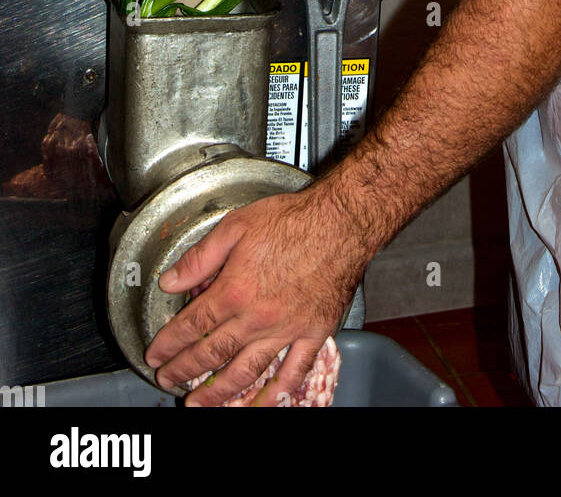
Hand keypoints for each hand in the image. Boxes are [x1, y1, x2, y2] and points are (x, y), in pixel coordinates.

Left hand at [143, 188, 363, 407]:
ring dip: (218, 392)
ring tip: (199, 403)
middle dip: (183, 371)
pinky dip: (275, 394)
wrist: (341, 223)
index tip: (156, 354)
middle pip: (212, 354)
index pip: (192, 326)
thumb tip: (170, 279)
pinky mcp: (313, 334)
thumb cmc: (294, 220)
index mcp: (235, 290)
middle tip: (167, 381)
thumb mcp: (236, 226)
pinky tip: (261, 404)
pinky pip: (293, 373)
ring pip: (246, 372)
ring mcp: (286, 330)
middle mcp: (257, 318)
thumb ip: (200, 257)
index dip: (169, 344)